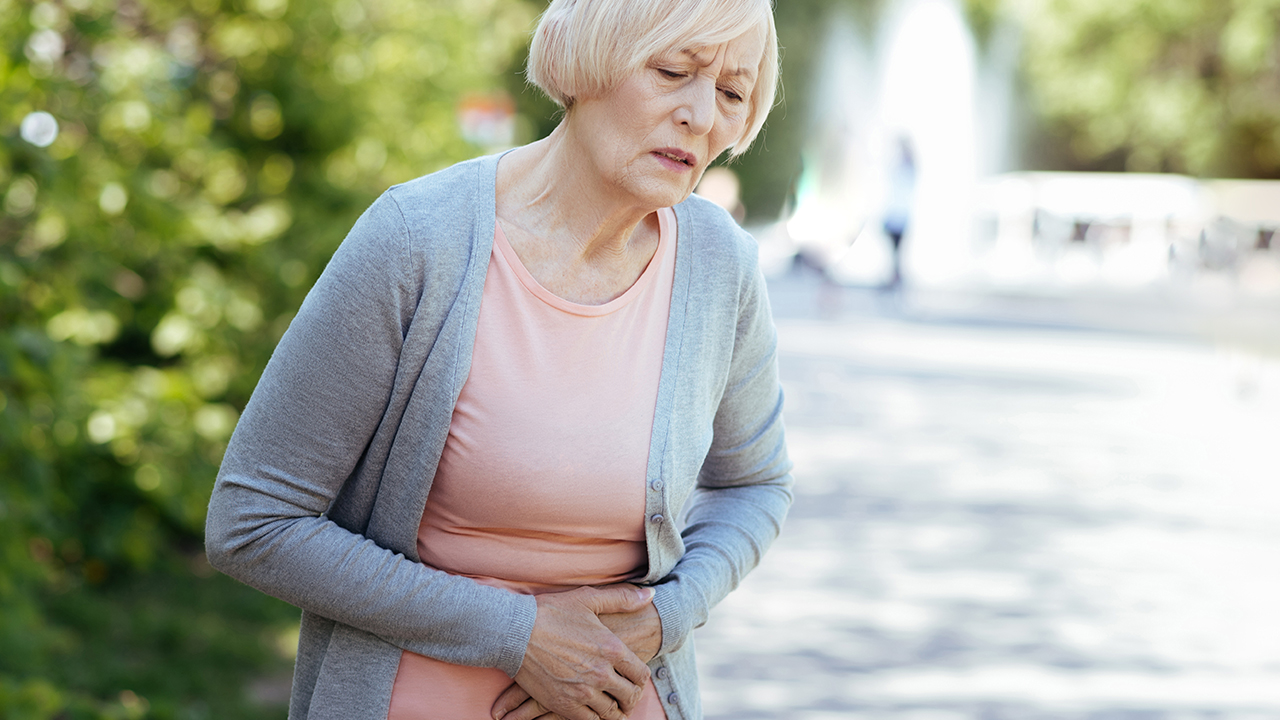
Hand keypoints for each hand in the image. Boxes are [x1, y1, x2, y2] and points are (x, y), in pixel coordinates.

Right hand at [499, 585, 652, 719]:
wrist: (515, 631)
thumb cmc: (551, 612)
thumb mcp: (588, 599)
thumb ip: (622, 598)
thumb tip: (649, 595)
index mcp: (611, 649)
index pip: (640, 675)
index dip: (640, 679)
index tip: (634, 679)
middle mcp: (601, 673)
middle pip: (629, 697)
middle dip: (630, 698)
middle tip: (626, 697)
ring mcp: (582, 692)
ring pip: (611, 713)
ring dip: (614, 711)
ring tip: (612, 706)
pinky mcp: (563, 704)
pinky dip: (595, 719)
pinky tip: (593, 712)